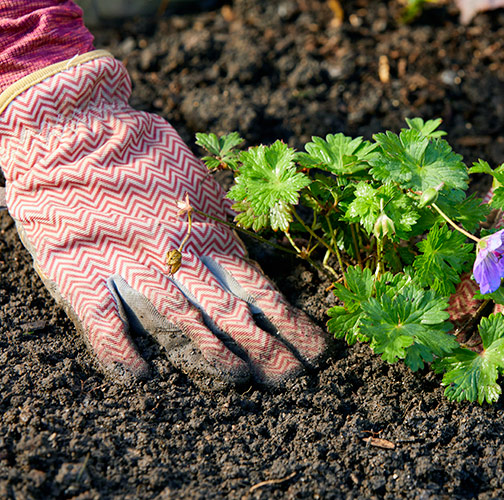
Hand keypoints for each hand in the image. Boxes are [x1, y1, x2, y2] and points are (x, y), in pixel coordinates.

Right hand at [0, 53, 325, 387]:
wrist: (75, 129)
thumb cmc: (142, 153)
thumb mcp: (196, 184)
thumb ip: (217, 225)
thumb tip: (243, 259)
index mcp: (207, 234)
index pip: (259, 290)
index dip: (289, 324)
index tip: (314, 351)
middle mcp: (177, 255)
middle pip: (229, 313)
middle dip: (264, 349)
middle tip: (289, 379)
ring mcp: (131, 264)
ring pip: (181, 322)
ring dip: (212, 355)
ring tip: (239, 380)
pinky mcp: (82, 270)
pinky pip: (104, 322)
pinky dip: (120, 351)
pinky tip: (139, 376)